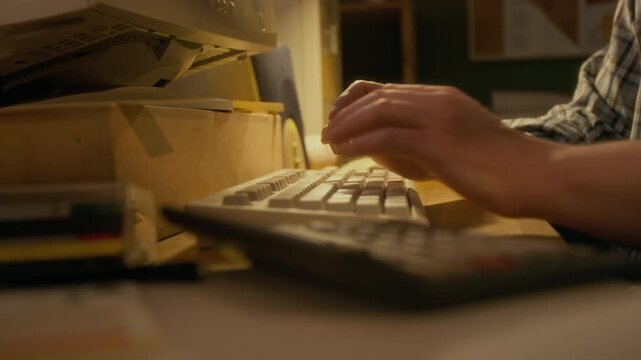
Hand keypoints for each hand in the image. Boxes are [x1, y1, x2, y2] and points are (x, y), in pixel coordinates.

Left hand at [322, 81, 560, 215]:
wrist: (536, 176)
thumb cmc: (500, 169)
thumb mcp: (456, 148)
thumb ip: (420, 144)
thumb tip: (381, 151)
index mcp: (443, 99)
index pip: (389, 91)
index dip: (358, 102)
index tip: (340, 118)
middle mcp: (438, 101)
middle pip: (378, 96)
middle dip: (346, 113)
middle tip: (327, 131)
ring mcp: (438, 118)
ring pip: (379, 111)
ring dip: (348, 126)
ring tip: (329, 141)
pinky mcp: (437, 142)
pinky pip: (387, 137)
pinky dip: (361, 143)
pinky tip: (346, 152)